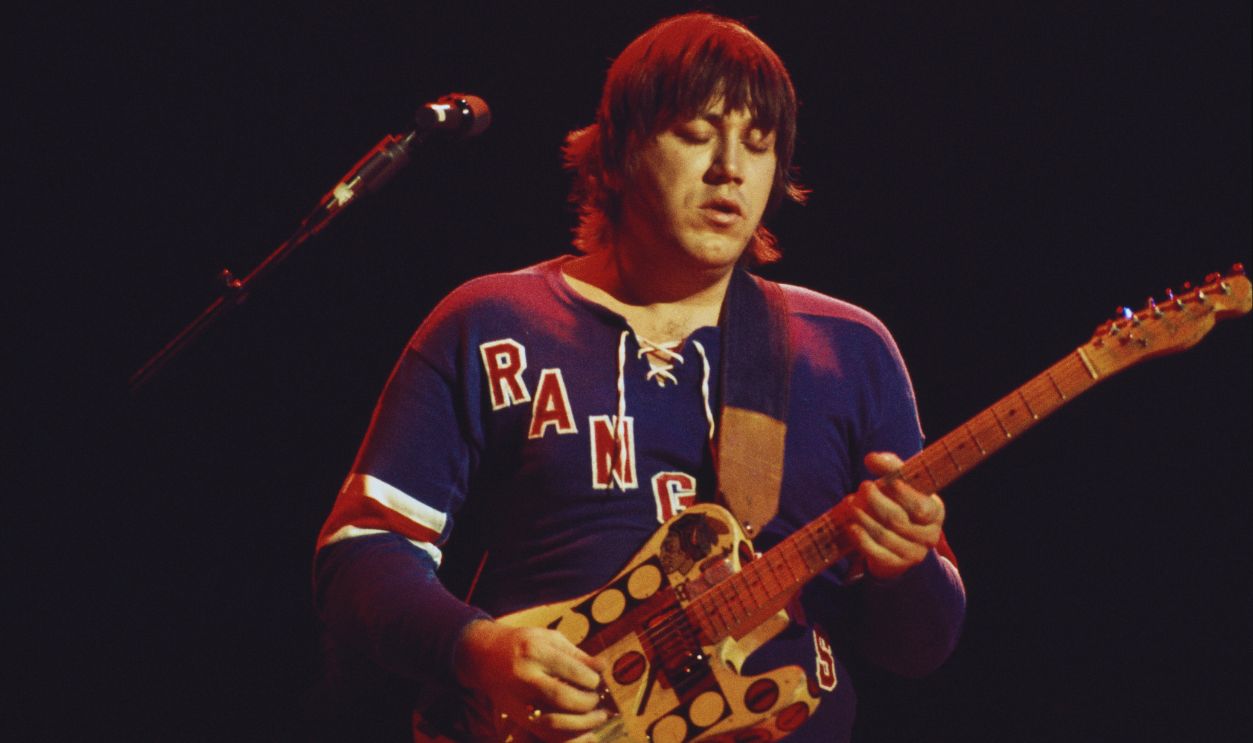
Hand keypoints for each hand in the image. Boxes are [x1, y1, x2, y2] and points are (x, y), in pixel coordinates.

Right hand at [455, 620, 609, 741]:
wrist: (485, 656)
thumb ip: (576, 654)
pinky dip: (565, 734)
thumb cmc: (524, 643)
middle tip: (596, 700)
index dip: (591, 679)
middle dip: (587, 702)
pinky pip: (543, 732)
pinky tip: (579, 728)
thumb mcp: (549, 639)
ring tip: (595, 717)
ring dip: (580, 723)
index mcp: (535, 651)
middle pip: (562, 697)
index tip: (597, 681)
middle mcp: (525, 676)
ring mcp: (518, 699)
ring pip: (553, 721)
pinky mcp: (516, 715)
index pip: (572, 670)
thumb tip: (603, 667)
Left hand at [846, 452, 945, 580]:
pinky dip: (862, 540)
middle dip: (876, 502)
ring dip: (863, 518)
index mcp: (935, 511)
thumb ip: (890, 467)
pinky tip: (851, 526)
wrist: (897, 541)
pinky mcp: (897, 565)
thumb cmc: (898, 503)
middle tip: (862, 487)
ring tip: (849, 504)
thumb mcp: (900, 484)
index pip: (919, 504)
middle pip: (898, 519)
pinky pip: (877, 554)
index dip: (901, 492)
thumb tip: (872, 458)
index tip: (884, 480)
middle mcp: (929, 535)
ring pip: (884, 535)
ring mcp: (914, 553)